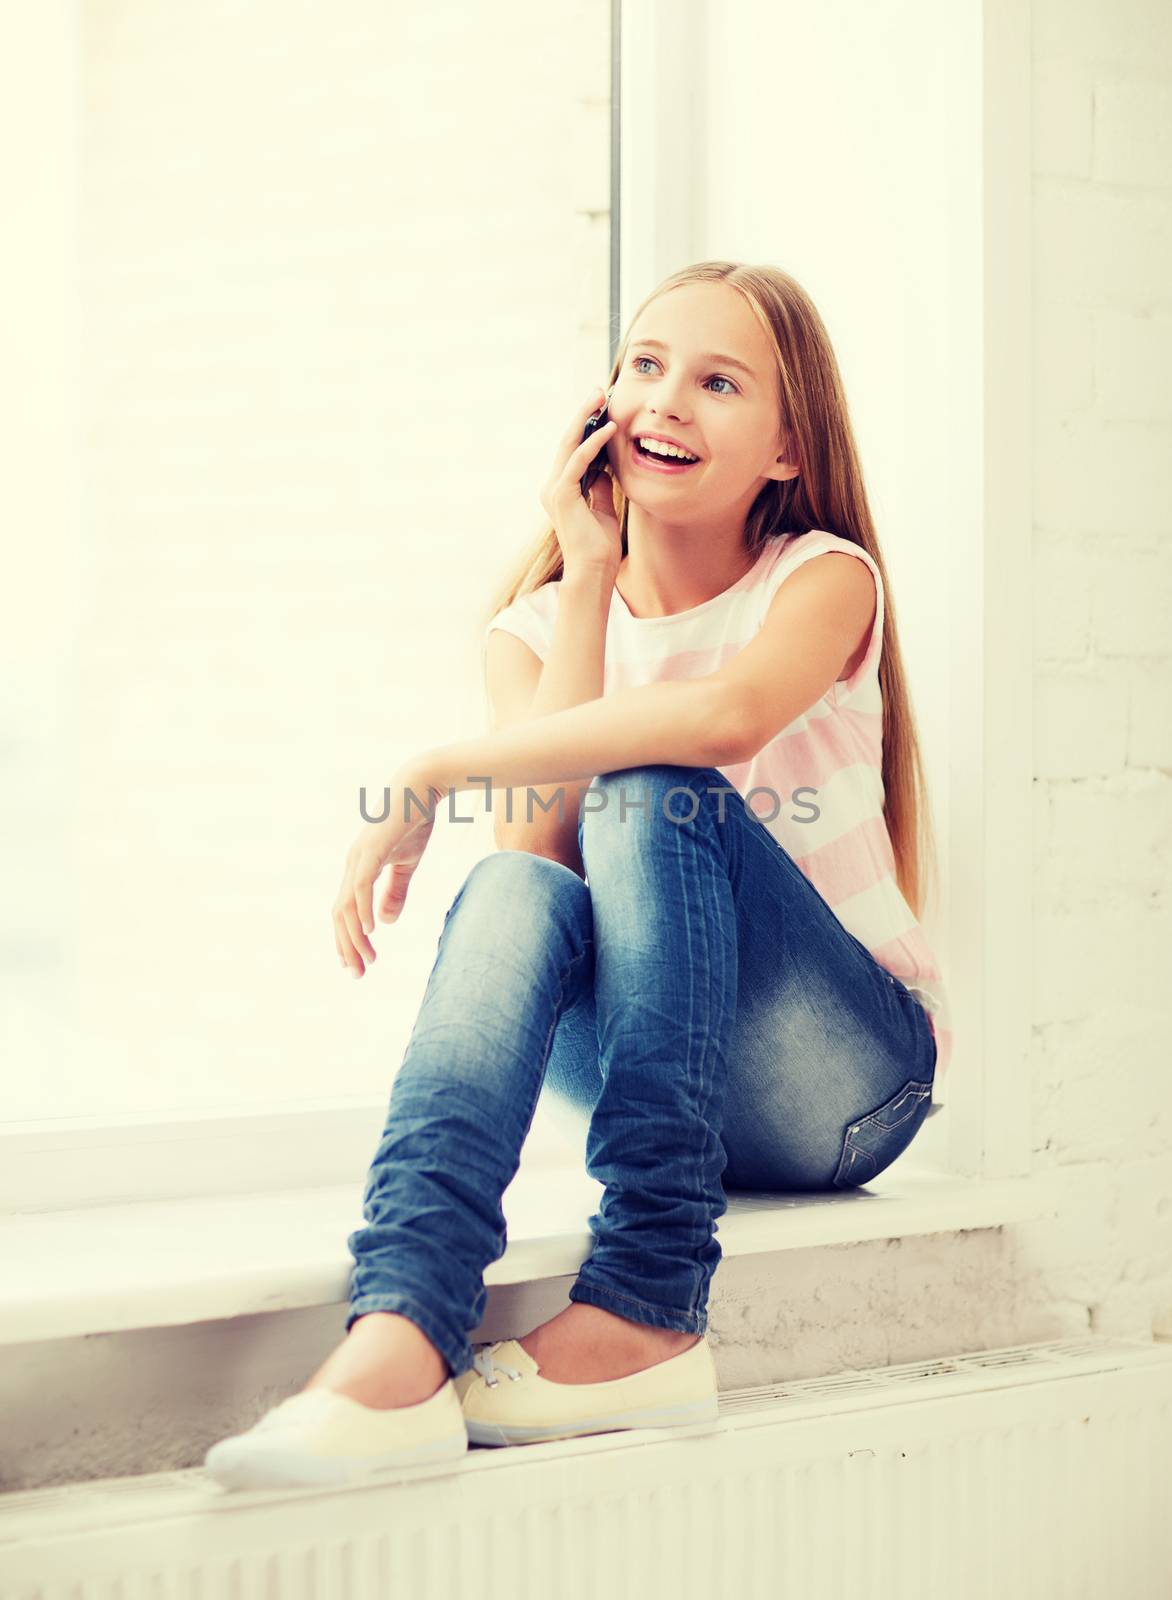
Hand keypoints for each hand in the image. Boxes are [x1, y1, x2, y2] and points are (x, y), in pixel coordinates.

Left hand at [332, 766, 448, 977]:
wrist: (422, 787)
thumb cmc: (414, 821)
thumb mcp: (407, 863)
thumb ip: (394, 891)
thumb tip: (383, 923)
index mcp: (358, 868)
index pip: (345, 912)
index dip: (348, 940)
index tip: (357, 965)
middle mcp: (352, 864)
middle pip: (340, 915)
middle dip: (346, 947)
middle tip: (357, 974)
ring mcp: (359, 857)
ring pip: (347, 906)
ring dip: (354, 936)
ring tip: (365, 960)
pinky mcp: (371, 850)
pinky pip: (361, 886)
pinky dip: (363, 909)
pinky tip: (370, 930)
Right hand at [539, 386, 621, 575]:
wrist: (593, 571)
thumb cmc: (599, 546)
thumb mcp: (603, 508)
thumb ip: (600, 486)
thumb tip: (605, 467)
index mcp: (560, 489)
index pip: (572, 449)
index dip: (585, 426)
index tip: (600, 407)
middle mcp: (552, 486)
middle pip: (567, 441)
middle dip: (583, 414)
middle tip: (598, 392)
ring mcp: (554, 490)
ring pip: (569, 445)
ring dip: (586, 420)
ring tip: (601, 399)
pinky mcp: (562, 495)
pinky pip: (578, 461)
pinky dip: (593, 444)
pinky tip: (608, 429)